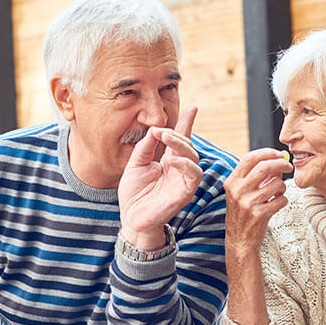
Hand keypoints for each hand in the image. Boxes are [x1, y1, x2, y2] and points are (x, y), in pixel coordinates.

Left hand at [118, 105, 202, 249]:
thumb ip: (145, 147)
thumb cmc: (134, 193)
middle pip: (188, 146)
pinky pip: (193, 176)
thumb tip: (155, 130)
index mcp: (169, 162)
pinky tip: (173, 160)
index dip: (187, 123)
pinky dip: (185, 165)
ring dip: (182, 146)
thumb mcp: (135, 164)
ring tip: (167, 138)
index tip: (193, 107)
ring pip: (194, 159)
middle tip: (162, 130)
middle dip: (179, 134)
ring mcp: (184, 181)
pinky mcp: (185, 193)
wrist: (131, 217)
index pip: (181, 139)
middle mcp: (179, 170)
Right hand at [224, 148, 292, 254]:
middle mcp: (237, 191)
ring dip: (282, 186)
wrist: (240, 239)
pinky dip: (283, 200)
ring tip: (278, 192)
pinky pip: (281, 200)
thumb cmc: (244, 212)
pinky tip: (277, 204)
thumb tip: (279, 159)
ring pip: (276, 184)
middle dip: (281, 164)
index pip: (250, 158)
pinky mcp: (259, 215)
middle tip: (289, 166)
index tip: (279, 154)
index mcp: (232, 182)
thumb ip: (257, 175)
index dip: (267, 152)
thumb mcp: (243, 192)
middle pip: (264, 167)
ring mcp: (248, 203)